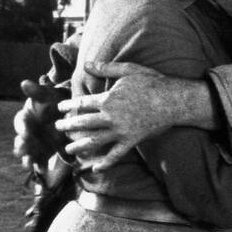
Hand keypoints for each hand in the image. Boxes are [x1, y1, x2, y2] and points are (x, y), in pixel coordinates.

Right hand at [13, 80, 69, 172]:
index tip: (27, 132)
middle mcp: (28, 133)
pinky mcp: (43, 152)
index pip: (21, 123)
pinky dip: (40, 165)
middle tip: (23, 151)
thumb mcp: (46, 94)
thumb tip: (24, 83)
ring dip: (27, 158)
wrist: (64, 111)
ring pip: (28, 153)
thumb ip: (36, 91)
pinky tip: (43, 170)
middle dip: (22, 146)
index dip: (23, 127)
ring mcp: (35, 144)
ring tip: (28, 164)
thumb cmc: (52, 100)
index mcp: (26, 118)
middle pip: (21, 141)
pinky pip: (40, 160)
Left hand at [55, 61, 179, 171]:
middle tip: (58, 127)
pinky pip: (116, 154)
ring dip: (80, 146)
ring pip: (95, 141)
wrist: (173, 101)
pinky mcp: (132, 141)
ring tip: (68, 149)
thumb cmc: (152, 83)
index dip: (69, 106)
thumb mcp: (128, 70)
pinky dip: (105, 162)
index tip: (60, 108)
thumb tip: (86, 64)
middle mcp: (111, 117)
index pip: (82, 103)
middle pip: (84, 123)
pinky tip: (96, 167)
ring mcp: (121, 131)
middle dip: (68, 125)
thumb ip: (106, 68)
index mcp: (108, 99)